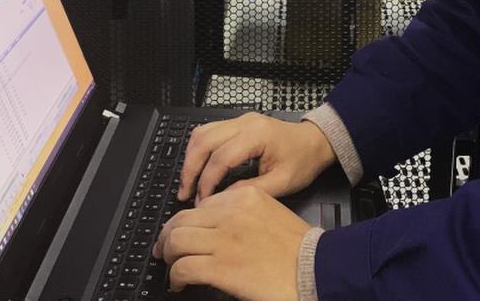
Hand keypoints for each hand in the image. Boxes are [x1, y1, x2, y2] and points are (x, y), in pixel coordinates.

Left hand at [152, 183, 309, 300]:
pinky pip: (183, 267)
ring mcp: (224, 239)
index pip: (201, 205)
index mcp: (244, 197)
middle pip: (181, 219)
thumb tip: (216, 227)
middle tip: (165, 250)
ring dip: (169, 256)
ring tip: (171, 267)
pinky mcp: (220, 266)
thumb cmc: (297, 247)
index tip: (183, 232)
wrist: (314, 268)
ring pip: (176, 240)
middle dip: (168, 236)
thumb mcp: (270, 212)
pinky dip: (176, 277)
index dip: (186, 221)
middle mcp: (230, 213)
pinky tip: (179, 283)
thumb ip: (243, 212)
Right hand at [177, 112, 336, 203]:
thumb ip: (250, 190)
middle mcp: (245, 122)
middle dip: (190, 169)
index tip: (202, 202)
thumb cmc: (302, 161)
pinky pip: (209, 131)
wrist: (315, 142)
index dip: (207, 182)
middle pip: (204, 140)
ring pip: (202, 132)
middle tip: (185, 194)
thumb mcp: (282, 183)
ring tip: (188, 183)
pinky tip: (198, 168)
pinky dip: (199, 150)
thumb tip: (221, 199)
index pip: (221, 157)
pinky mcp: (237, 123)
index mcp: (257, 135)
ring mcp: (240, 120)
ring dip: (191, 158)